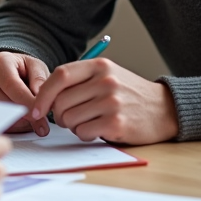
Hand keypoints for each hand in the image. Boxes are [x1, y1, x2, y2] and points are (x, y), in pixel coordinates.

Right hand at [0, 52, 50, 134]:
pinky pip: (3, 125)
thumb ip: (39, 79)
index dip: (26, 101)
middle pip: (6, 105)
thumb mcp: (36, 66)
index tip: (40, 112)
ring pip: (4, 117)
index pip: (11, 86)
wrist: (9, 73)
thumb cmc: (23, 69)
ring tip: (36, 117)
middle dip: (26, 115)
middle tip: (43, 120)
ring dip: (23, 122)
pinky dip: (18, 126)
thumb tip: (38, 100)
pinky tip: (27, 120)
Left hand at [29, 58, 178, 143]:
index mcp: (99, 65)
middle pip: (61, 101)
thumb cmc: (129, 94)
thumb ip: (79, 80)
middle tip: (71, 118)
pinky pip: (82, 132)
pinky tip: (99, 130)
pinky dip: (85, 135)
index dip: (43, 94)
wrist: (164, 109)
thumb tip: (44, 98)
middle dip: (59, 115)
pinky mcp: (116, 122)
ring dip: (73, 126)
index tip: (36, 108)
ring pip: (69, 119)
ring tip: (90, 122)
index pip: (59, 76)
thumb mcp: (107, 75)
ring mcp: (111, 101)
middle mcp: (105, 81)